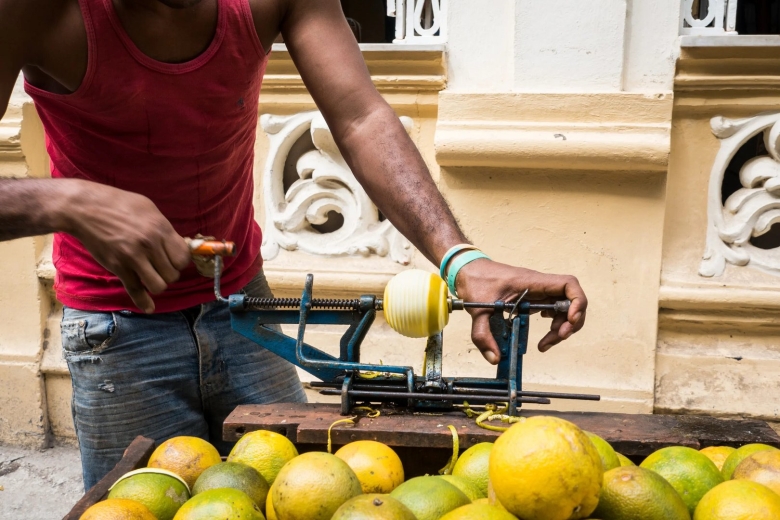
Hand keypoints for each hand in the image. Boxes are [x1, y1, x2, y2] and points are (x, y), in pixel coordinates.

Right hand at [61, 180, 190, 312]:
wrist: (84, 208)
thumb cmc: (118, 204)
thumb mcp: (148, 209)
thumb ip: (163, 228)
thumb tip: (177, 244)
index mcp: (160, 228)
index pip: (183, 257)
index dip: (180, 262)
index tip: (172, 259)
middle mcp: (150, 244)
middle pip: (173, 274)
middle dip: (168, 274)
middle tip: (159, 268)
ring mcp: (133, 257)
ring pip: (158, 286)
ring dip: (156, 285)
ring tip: (151, 277)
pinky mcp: (118, 267)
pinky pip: (135, 290)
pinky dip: (143, 302)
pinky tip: (149, 308)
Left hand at [455, 259, 586, 363]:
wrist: (467, 270)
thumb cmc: (476, 280)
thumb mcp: (478, 310)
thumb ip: (483, 335)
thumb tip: (494, 357)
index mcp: (532, 282)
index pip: (569, 284)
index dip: (577, 302)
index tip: (569, 321)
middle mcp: (539, 286)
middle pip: (570, 301)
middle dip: (570, 322)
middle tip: (557, 338)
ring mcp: (537, 292)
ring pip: (562, 308)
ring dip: (560, 327)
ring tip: (545, 343)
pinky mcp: (532, 298)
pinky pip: (552, 310)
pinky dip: (552, 324)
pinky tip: (543, 334)